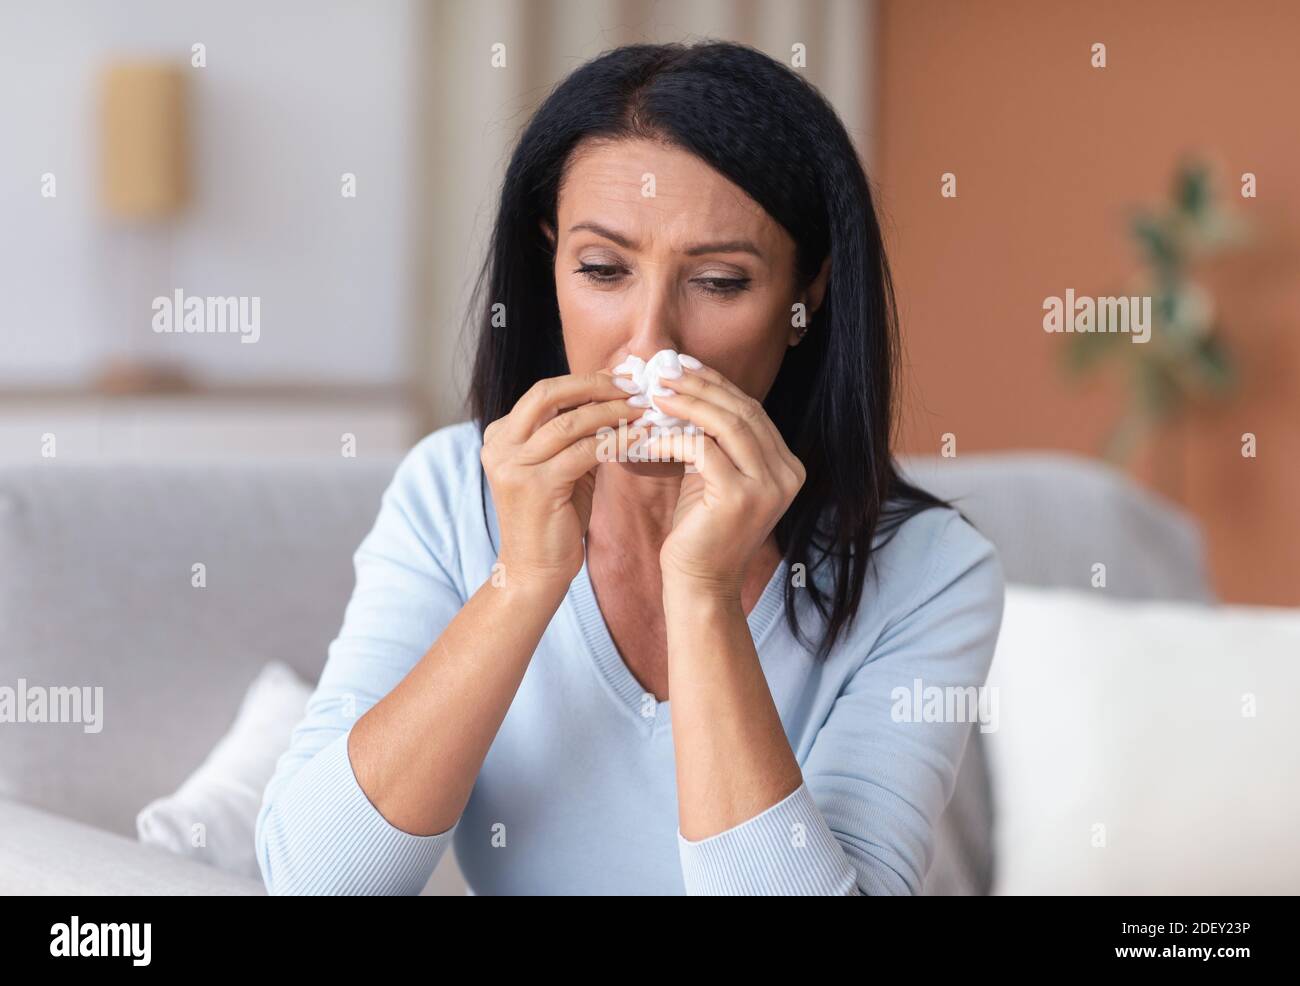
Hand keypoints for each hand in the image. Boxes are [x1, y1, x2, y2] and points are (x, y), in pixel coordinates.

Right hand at [481, 371, 633, 587]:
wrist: (535, 570)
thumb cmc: (553, 518)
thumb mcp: (560, 466)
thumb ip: (576, 434)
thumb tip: (613, 397)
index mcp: (501, 435)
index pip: (544, 394)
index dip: (585, 382)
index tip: (621, 379)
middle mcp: (501, 445)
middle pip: (548, 394)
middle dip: (594, 385)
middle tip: (632, 385)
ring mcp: (514, 465)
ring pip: (570, 423)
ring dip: (611, 412)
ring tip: (642, 409)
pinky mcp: (537, 486)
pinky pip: (584, 452)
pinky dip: (616, 441)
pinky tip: (639, 437)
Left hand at [639, 362, 805, 596]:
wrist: (700, 584)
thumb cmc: (701, 530)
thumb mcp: (713, 476)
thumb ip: (713, 439)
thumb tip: (687, 388)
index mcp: (786, 467)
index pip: (751, 412)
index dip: (717, 384)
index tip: (684, 366)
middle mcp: (787, 474)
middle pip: (742, 412)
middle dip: (701, 386)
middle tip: (665, 372)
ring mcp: (768, 487)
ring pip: (726, 425)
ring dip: (687, 403)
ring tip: (656, 393)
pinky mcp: (741, 497)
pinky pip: (703, 450)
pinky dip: (673, 438)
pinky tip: (649, 436)